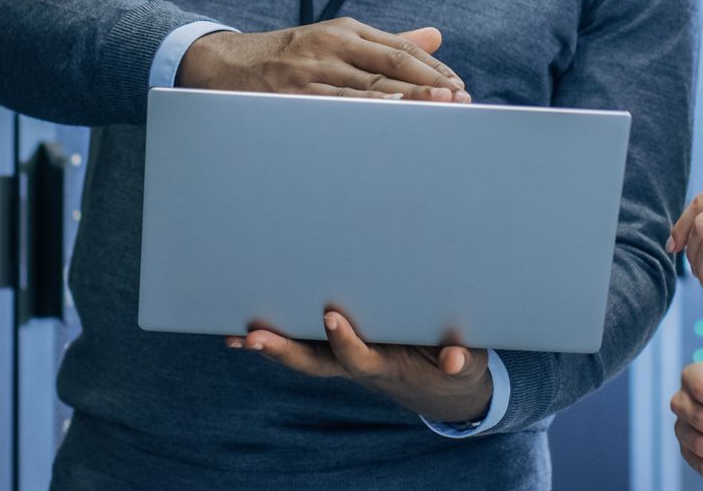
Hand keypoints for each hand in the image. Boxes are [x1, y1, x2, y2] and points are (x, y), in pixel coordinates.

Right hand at [178, 19, 471, 102]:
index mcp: (345, 31)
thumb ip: (387, 42)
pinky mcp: (292, 95)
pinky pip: (333, 106)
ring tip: (437, 110)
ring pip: (366, 87)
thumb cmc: (290, 57)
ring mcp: (310, 71)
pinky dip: (362, 111)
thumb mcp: (336, 40)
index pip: (400, 49)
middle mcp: (331, 46)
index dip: (433, 68)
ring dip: (405, 100)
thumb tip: (436, 37)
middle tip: (460, 101)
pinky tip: (386, 116)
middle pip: (390, 66)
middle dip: (428, 84)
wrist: (223, 65)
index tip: (459, 87)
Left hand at [228, 311, 493, 423]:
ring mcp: (344, 360)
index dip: (345, 341)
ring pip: (302, 355)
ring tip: (235, 336)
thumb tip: (451, 359)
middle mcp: (357, 364)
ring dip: (269, 347)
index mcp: (386, 365)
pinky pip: (302, 346)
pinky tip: (241, 334)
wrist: (442, 385)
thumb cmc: (454, 364)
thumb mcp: (466, 363)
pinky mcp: (339, 350)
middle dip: (284, 351)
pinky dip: (273, 342)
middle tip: (253, 337)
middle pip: (315, 363)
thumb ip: (460, 358)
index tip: (331, 317)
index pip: (359, 357)